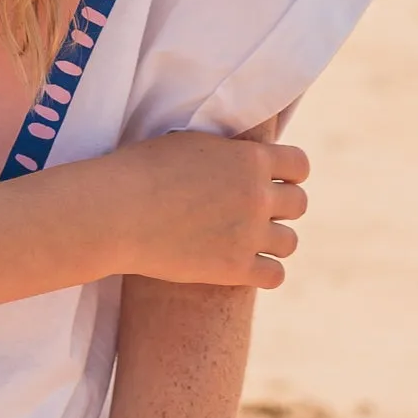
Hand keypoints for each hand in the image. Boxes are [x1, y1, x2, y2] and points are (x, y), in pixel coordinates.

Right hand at [107, 131, 308, 288]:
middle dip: (280, 204)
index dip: (287, 171)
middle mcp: (258, 196)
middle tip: (253, 208)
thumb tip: (241, 153)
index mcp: (249, 158)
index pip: (300, 164)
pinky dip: (263, 269)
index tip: (272, 177)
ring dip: (271, 238)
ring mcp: (250, 234)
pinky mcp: (237, 268)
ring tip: (246, 236)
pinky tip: (243, 261)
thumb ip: (227, 152)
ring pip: (290, 242)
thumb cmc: (144, 168)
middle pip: (299, 204)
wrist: (118, 210)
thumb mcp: (191, 143)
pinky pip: (276, 274)